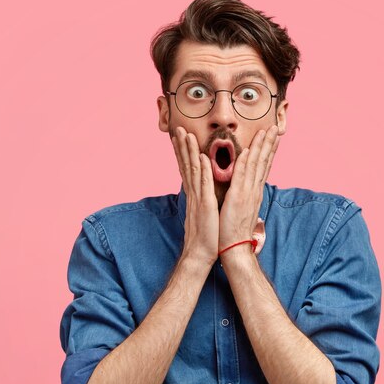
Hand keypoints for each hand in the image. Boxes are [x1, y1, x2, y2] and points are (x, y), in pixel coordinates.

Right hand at [172, 127, 219, 265]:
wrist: (200, 254)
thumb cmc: (204, 236)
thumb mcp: (200, 213)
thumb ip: (199, 199)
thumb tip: (198, 190)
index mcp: (194, 195)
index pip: (187, 169)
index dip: (182, 153)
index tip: (179, 137)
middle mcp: (193, 194)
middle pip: (186, 165)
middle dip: (182, 146)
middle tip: (178, 129)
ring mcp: (198, 199)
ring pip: (192, 170)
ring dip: (189, 152)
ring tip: (186, 135)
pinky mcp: (205, 205)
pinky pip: (203, 185)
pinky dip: (202, 170)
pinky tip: (200, 157)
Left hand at [218, 125, 279, 253]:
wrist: (234, 249)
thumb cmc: (234, 230)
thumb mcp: (241, 209)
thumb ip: (245, 196)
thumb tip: (246, 188)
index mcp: (254, 192)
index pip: (263, 167)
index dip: (269, 150)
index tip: (273, 137)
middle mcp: (254, 190)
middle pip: (264, 162)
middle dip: (269, 143)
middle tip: (275, 127)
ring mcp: (247, 194)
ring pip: (256, 165)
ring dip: (261, 147)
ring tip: (266, 131)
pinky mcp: (237, 199)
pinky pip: (242, 177)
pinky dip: (246, 163)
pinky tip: (249, 150)